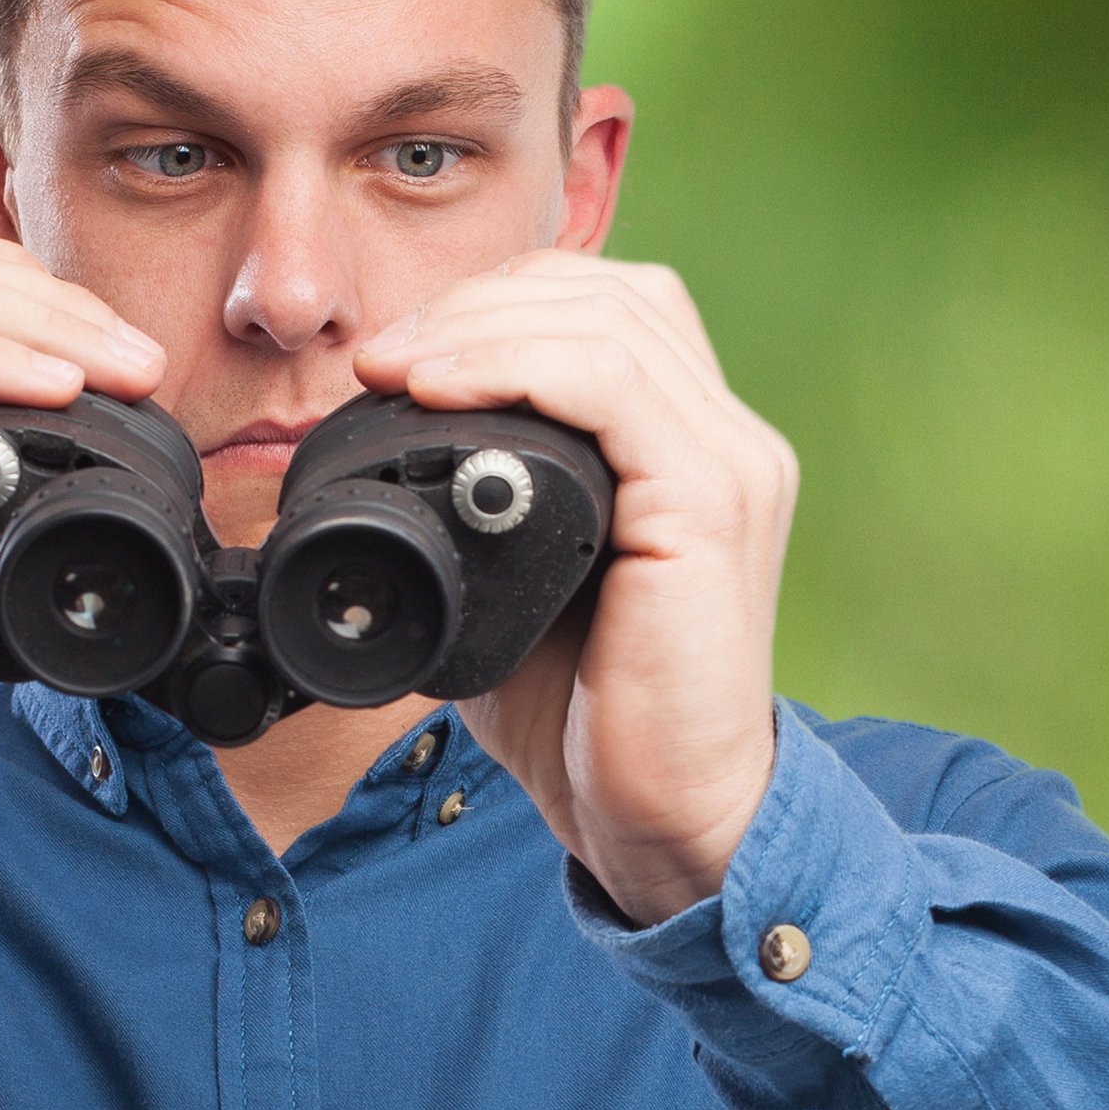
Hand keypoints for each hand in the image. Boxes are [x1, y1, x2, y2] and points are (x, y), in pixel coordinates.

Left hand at [354, 252, 794, 926]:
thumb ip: (479, 517)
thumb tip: (378, 470)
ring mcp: (730, 464)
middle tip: (382, 352)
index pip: (605, 308)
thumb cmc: (588, 718)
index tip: (394, 354)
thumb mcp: (516, 591)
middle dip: (482, 302)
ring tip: (396, 367)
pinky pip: (616, 388)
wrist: (659, 816)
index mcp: (686, 446)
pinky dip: (520, 369)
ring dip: (484, 329)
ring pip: (609, 323)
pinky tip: (444, 390)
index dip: (497, 305)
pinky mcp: (712, 504)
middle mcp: (725, 438)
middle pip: (610, 293)